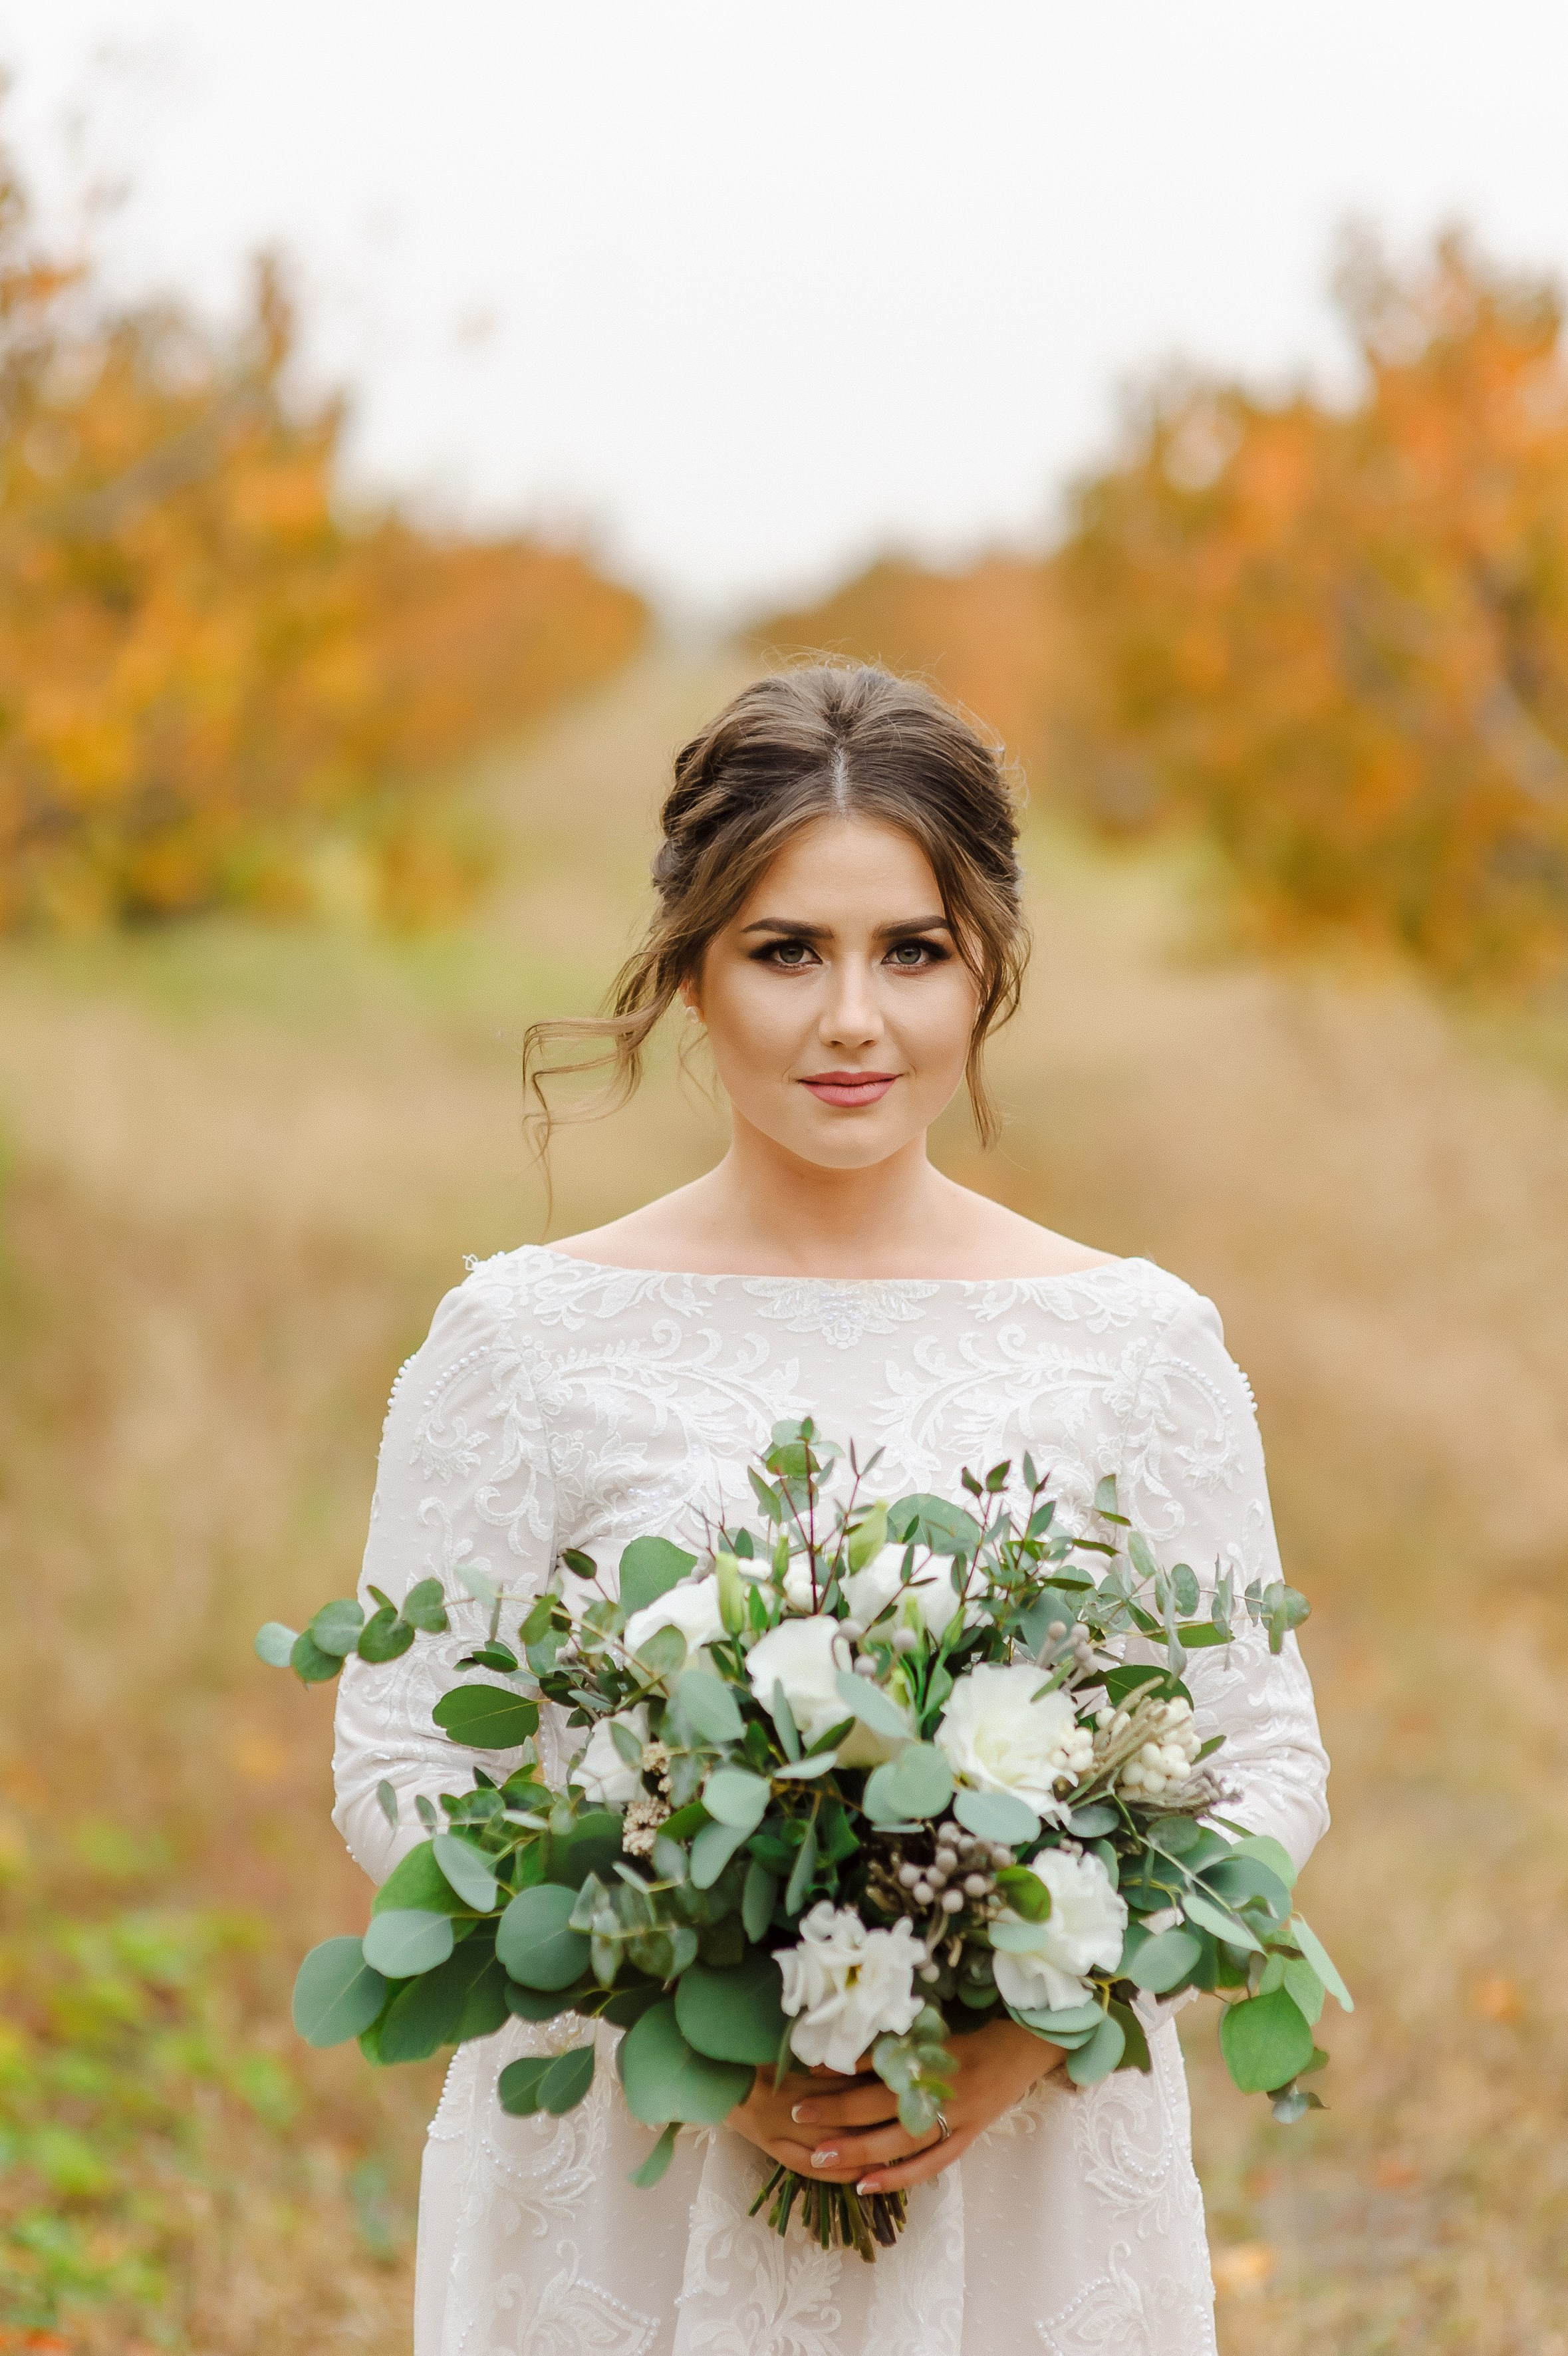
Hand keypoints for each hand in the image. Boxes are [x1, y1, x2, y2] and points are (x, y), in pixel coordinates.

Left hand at [726, 2019, 1063, 2192]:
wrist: (1024, 2046)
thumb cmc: (973, 2030)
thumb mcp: (933, 2027)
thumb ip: (893, 2041)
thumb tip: (843, 2048)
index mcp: (932, 2055)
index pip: (878, 2065)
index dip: (842, 2068)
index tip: (807, 2070)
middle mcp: (941, 2089)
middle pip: (880, 2106)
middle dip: (836, 2111)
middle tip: (797, 2113)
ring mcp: (955, 2119)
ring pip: (898, 2143)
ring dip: (856, 2151)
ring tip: (818, 2156)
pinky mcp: (965, 2140)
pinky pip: (927, 2166)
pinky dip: (895, 2178)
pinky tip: (864, 2185)